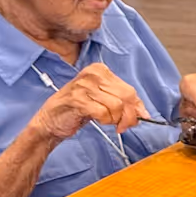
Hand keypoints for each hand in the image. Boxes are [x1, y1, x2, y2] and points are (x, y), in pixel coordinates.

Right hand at [28, 63, 146, 142]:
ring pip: (116, 106)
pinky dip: (104, 120)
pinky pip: (102, 113)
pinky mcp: (76, 99)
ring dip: (114, 119)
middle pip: (126, 97)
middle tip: (122, 126)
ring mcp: (83, 85)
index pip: (130, 90)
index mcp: (100, 70)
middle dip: (128, 116)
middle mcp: (92, 74)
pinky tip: (98, 120)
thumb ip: (125, 104)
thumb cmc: (78, 109)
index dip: (136, 108)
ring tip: (106, 121)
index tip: (137, 119)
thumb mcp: (104, 101)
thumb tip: (145, 114)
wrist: (51, 121)